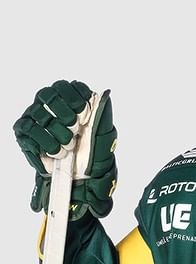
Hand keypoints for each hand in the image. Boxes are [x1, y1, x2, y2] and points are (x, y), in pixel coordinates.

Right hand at [14, 80, 117, 218]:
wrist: (79, 177)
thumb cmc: (90, 152)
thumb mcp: (102, 133)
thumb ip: (102, 113)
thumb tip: (104, 94)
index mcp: (67, 101)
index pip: (66, 86)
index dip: (75, 98)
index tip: (85, 114)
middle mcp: (48, 105)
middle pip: (49, 94)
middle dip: (65, 112)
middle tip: (75, 128)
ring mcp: (34, 117)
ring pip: (39, 112)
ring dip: (58, 131)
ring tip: (69, 146)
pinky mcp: (24, 132)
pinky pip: (30, 129)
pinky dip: (46, 141)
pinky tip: (57, 152)